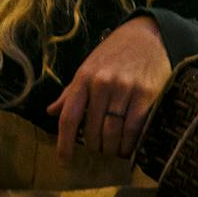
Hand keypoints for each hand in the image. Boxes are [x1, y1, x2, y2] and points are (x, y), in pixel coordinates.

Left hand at [46, 15, 170, 162]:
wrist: (147, 36)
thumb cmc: (114, 54)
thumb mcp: (88, 68)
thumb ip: (71, 92)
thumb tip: (51, 112)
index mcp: (83, 78)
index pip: (69, 116)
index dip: (64, 142)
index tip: (64, 160)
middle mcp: (101, 84)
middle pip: (92, 130)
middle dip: (94, 147)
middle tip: (98, 152)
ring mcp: (124, 89)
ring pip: (113, 133)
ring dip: (111, 149)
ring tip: (113, 152)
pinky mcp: (146, 95)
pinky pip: (135, 129)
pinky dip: (130, 144)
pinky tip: (128, 148)